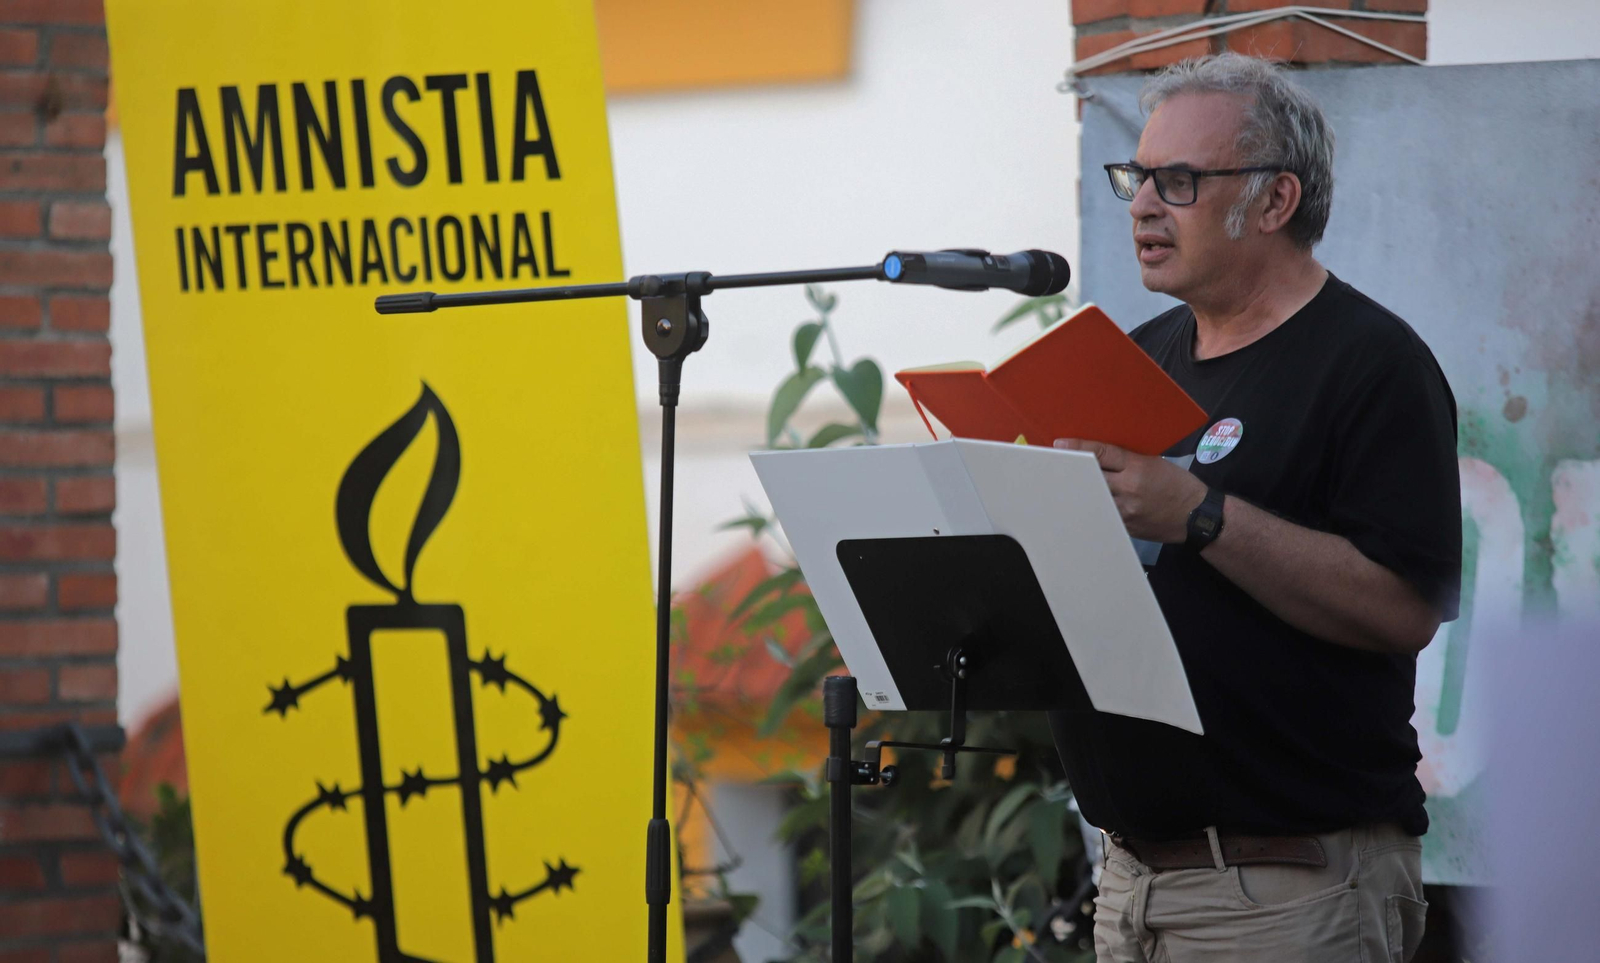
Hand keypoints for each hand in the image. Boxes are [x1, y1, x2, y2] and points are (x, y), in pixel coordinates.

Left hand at [1054, 438, 1207, 542]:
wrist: (1197, 515)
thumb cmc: (1178, 484)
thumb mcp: (1155, 463)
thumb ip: (1127, 460)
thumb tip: (1099, 456)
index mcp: (1138, 468)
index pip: (1103, 453)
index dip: (1079, 447)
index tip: (1060, 444)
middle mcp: (1129, 488)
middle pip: (1092, 476)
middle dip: (1075, 470)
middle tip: (1056, 465)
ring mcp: (1126, 510)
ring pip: (1093, 497)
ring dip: (1082, 491)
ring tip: (1065, 486)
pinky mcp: (1126, 527)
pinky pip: (1103, 514)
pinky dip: (1095, 507)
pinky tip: (1085, 505)